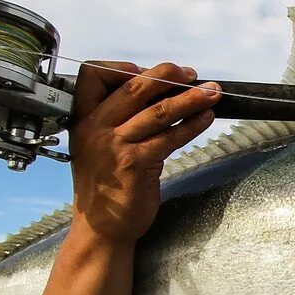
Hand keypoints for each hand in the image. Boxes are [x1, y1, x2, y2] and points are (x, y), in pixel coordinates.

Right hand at [66, 61, 221, 242]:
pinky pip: (170, 137)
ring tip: (212, 92)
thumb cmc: (104, 187)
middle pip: (134, 87)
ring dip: (190, 98)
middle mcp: (96, 129)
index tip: (145, 70)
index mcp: (83, 119)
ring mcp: (115, 146)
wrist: (100, 228)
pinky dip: (192, 125)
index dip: (122, 66)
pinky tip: (205, 119)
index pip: (93, 74)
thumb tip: (155, 91)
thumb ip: (116, 119)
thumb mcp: (96, 145)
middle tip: (190, 74)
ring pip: (158, 111)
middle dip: (167, 75)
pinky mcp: (137, 165)